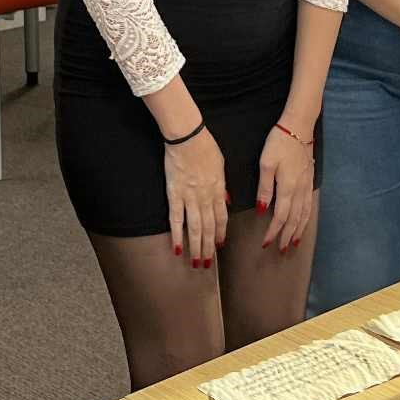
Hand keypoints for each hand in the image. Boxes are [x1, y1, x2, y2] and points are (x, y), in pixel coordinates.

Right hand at [164, 124, 228, 268]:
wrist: (187, 136)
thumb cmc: (205, 146)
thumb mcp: (221, 164)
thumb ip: (223, 185)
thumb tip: (225, 200)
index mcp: (219, 189)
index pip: (221, 217)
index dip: (220, 233)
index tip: (219, 245)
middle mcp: (206, 197)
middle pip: (209, 227)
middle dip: (209, 247)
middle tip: (207, 263)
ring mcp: (190, 197)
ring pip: (195, 228)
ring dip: (196, 247)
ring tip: (196, 262)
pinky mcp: (174, 194)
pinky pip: (176, 219)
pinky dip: (177, 235)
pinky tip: (177, 248)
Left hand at [257, 124, 314, 252]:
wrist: (299, 127)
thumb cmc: (279, 143)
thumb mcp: (266, 163)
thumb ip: (264, 188)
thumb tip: (261, 209)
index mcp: (288, 187)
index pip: (280, 217)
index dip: (273, 232)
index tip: (266, 243)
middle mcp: (300, 190)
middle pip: (294, 220)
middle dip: (287, 236)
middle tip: (282, 250)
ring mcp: (307, 186)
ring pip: (304, 214)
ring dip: (299, 230)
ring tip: (294, 243)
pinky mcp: (310, 180)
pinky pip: (309, 205)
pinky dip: (306, 218)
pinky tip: (303, 222)